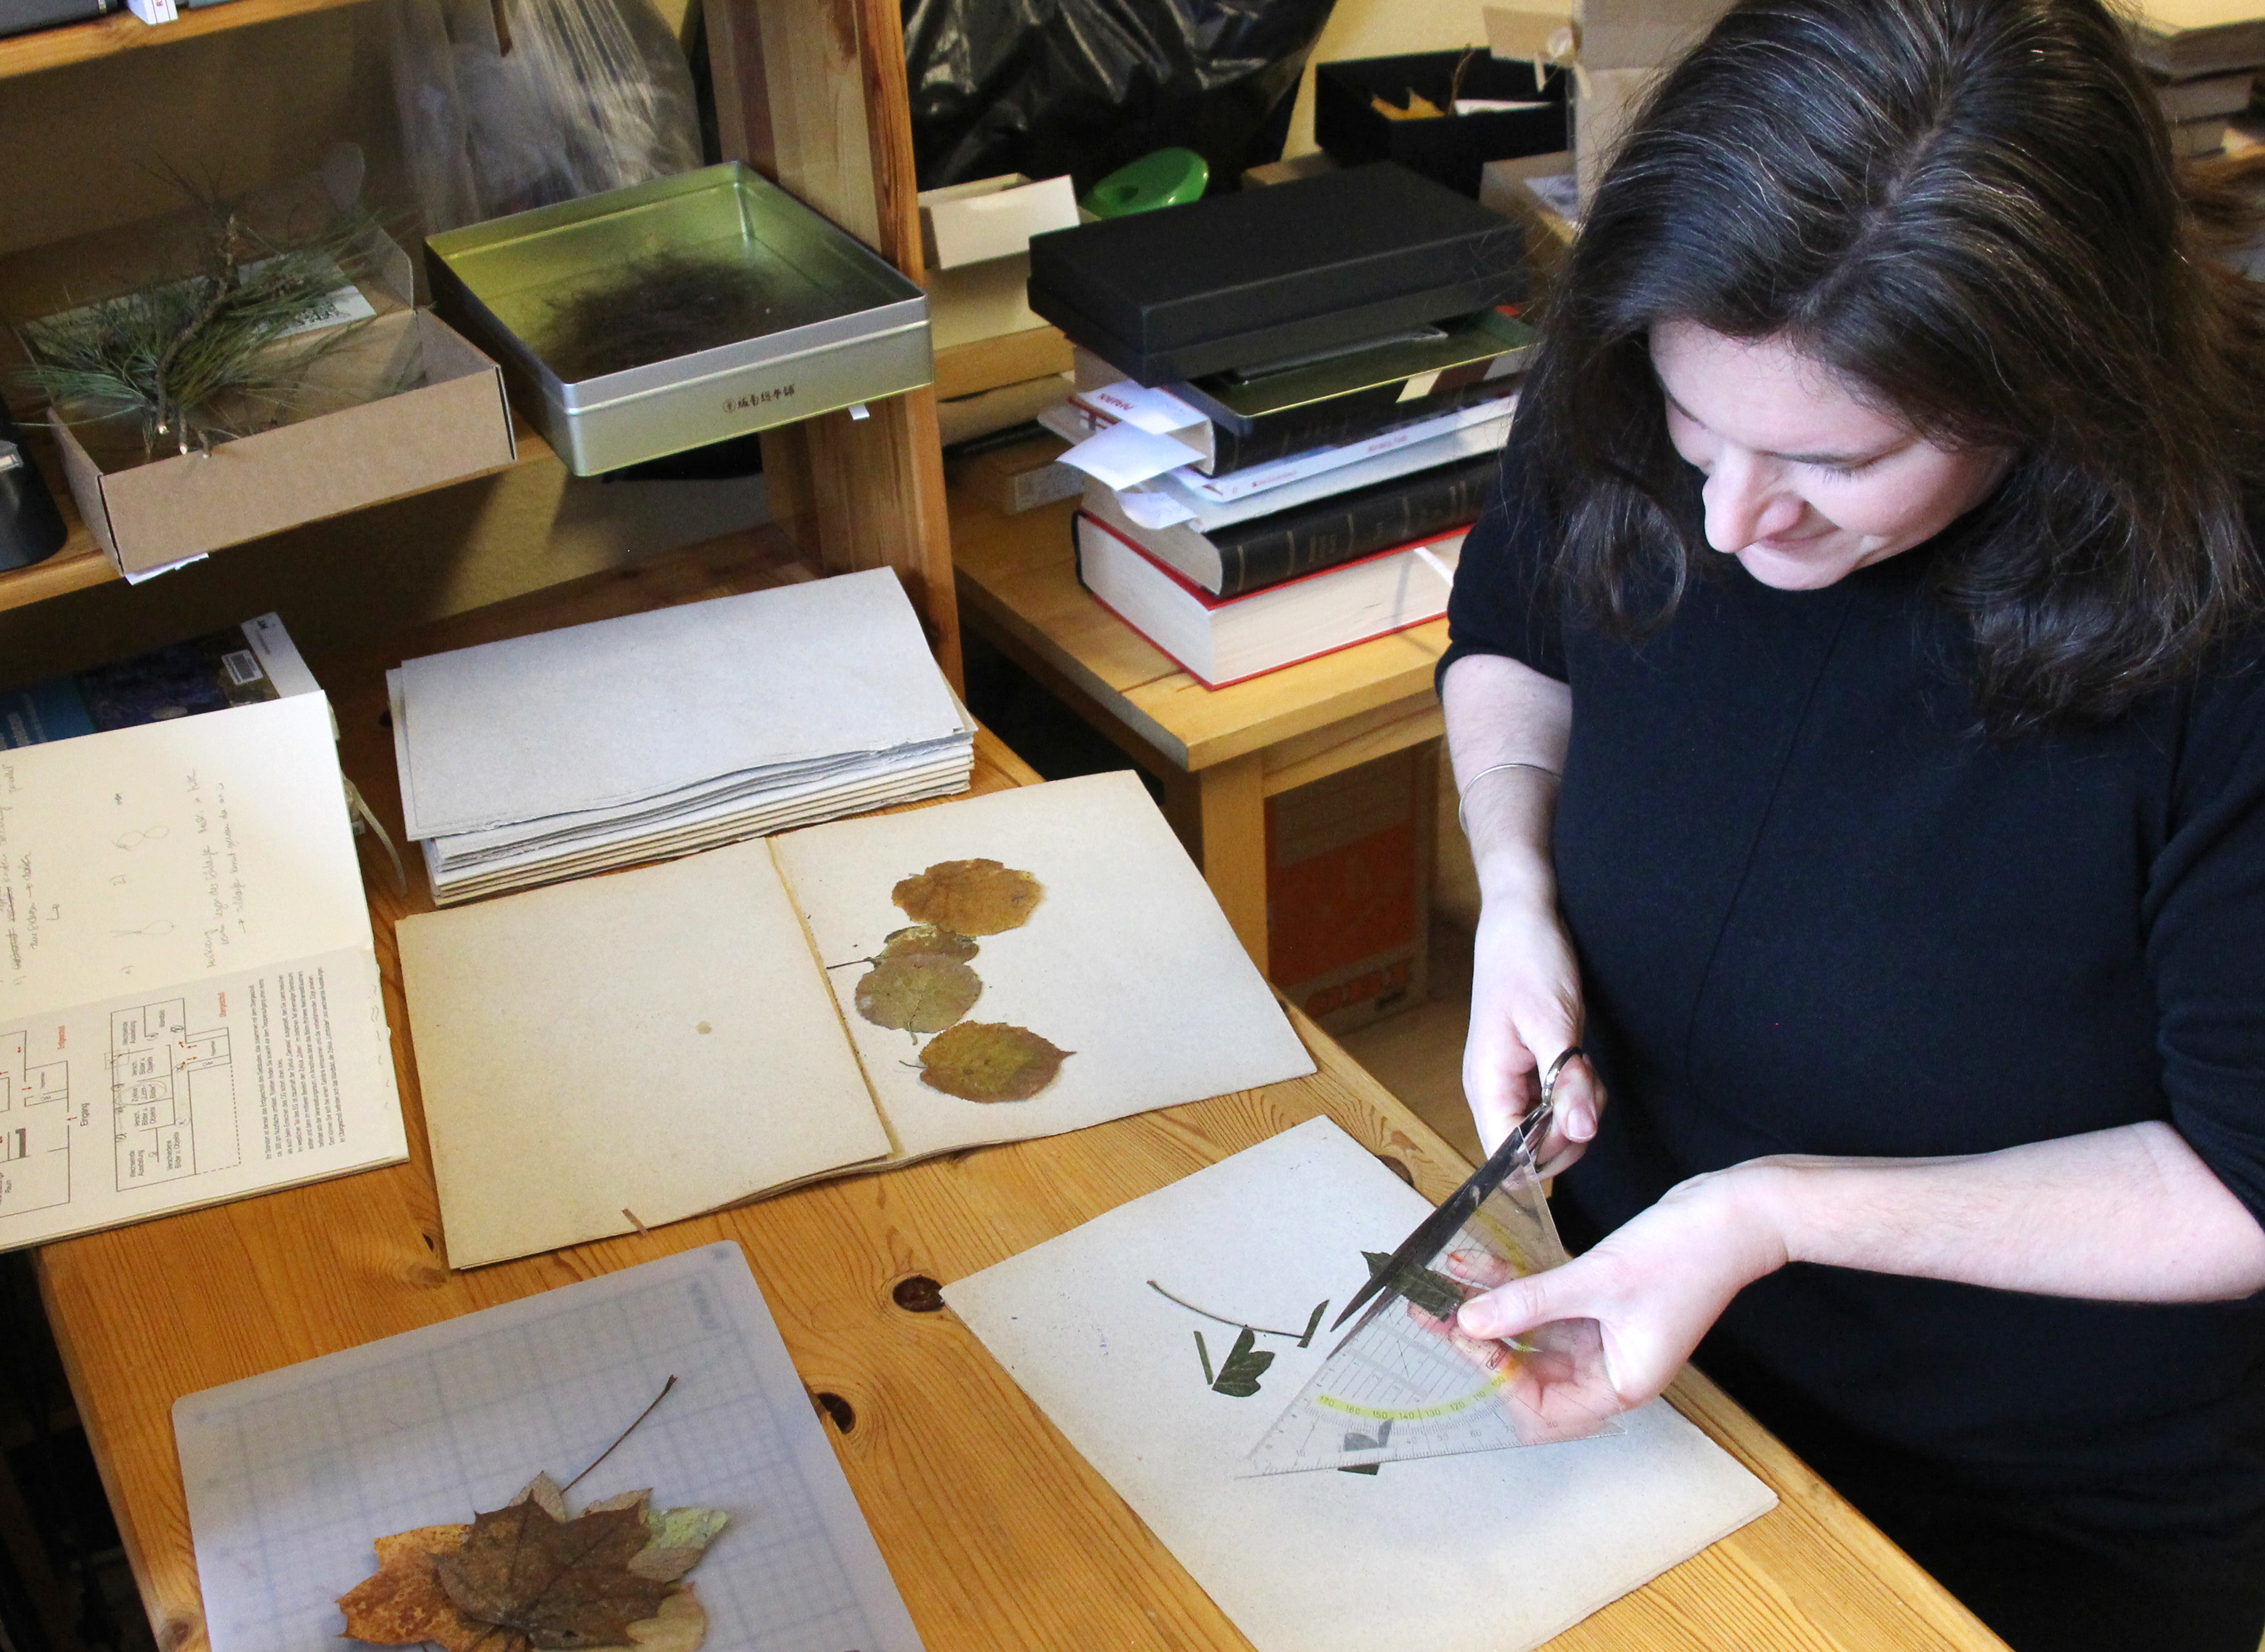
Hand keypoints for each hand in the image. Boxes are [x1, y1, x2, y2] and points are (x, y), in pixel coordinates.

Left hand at [1453, 1168, 1789, 1409]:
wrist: (1734, 1212)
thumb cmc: (1686, 1255)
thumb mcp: (1597, 1280)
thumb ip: (1530, 1303)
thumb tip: (1469, 1323)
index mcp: (1618, 1385)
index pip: (1543, 1412)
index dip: (1500, 1382)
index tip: (1465, 1342)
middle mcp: (1608, 1369)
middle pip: (1529, 1376)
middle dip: (1480, 1347)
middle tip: (1430, 1317)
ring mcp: (1604, 1334)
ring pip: (1531, 1336)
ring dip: (1489, 1313)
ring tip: (1440, 1289)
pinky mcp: (1600, 1300)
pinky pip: (1545, 1304)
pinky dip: (1513, 1287)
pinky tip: (1476, 1267)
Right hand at [1464, 895, 1602, 1172]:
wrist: (1521, 919)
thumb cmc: (1528, 962)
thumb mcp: (1554, 1021)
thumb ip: (1566, 1081)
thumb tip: (1581, 1133)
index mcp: (1486, 1084)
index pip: (1505, 1159)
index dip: (1545, 1156)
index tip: (1577, 1122)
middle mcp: (1492, 1091)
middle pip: (1529, 1152)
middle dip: (1569, 1133)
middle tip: (1586, 1087)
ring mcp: (1509, 1082)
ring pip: (1546, 1131)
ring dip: (1576, 1111)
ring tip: (1584, 1064)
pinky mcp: (1528, 1072)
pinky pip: (1553, 1105)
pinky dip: (1575, 1094)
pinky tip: (1580, 1061)